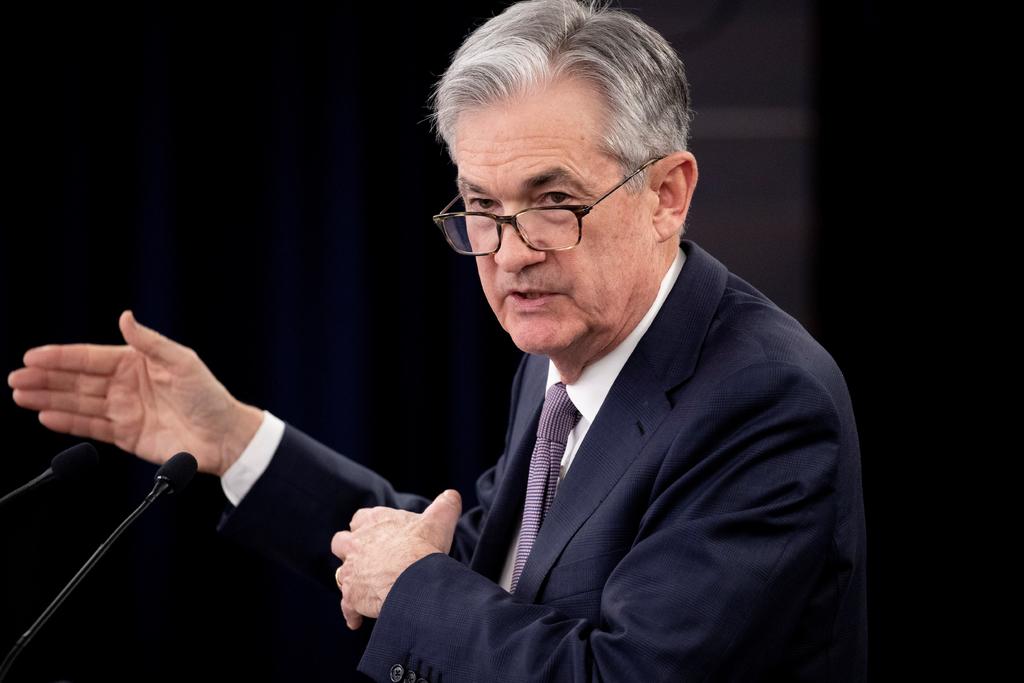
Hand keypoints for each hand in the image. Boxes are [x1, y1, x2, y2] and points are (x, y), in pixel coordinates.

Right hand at [8, 310, 262, 474]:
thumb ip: (149, 342)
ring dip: (49, 398)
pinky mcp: (126, 435)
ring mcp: (124, 410)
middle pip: (77, 380)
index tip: (32, 357)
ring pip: (78, 402)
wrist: (224, 437)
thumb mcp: (182, 362)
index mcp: (137, 363)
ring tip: (21, 396)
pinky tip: (46, 415)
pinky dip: (67, 421)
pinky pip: (90, 426)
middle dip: (45, 378)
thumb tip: (125, 317)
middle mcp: (126, 385)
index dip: (60, 357)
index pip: (90, 358)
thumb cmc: (209, 397)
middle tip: (15, 378)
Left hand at [331, 489, 461, 629]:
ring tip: (365, 590)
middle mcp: (357, 544)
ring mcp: (351, 570)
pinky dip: (352, 613)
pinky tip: (358, 620)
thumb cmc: (424, 546)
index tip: (377, 534)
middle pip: (340, 543)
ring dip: (350, 582)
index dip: (367, 526)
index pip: (361, 518)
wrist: (413, 577)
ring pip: (340, 575)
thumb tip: (453, 495)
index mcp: (374, 522)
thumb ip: (444, 506)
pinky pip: (347, 607)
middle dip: (348, 551)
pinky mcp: (352, 596)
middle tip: (365, 560)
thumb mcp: (439, 520)